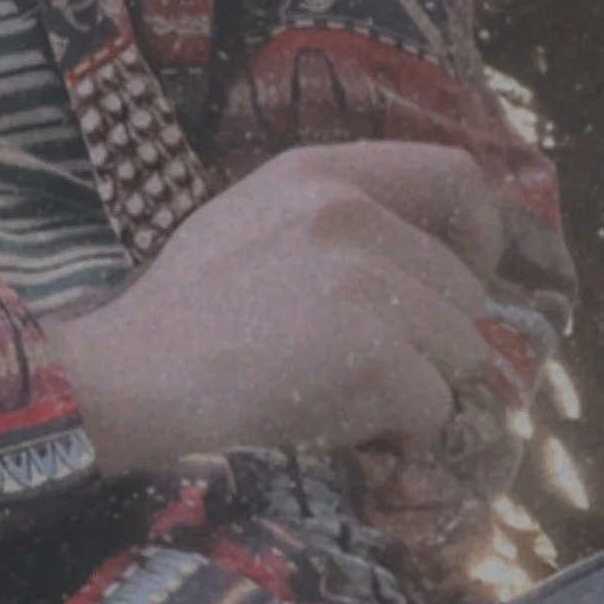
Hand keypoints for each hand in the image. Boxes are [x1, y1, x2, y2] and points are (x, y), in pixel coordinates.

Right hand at [44, 141, 507, 478]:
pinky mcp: (374, 358)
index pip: (453, 175)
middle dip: (438, 338)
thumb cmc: (182, 312)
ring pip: (461, 352)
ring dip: (419, 386)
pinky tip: (337, 420)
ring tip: (346, 393)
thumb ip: (333, 217)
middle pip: (464, 289)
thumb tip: (421, 256)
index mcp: (320, 174)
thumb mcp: (250, 219)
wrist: (127, 379)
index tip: (461, 277)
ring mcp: (366, 287)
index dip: (476, 234)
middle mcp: (351, 216)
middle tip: (380, 367)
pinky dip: (398, 429)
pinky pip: (434, 408)